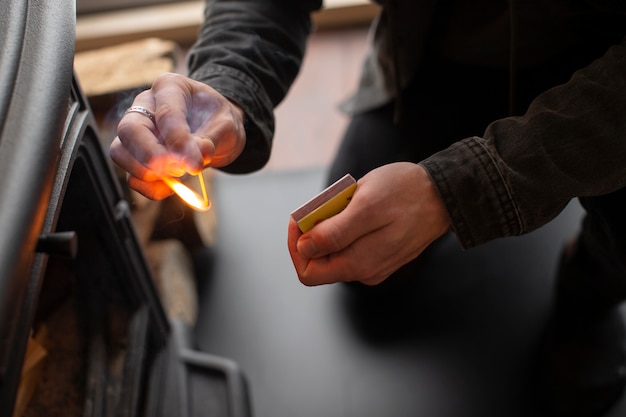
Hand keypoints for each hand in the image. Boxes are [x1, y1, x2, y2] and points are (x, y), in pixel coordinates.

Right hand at [110, 73, 245, 198]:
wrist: (217, 132)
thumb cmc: (219, 121)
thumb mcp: (227, 124)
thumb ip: (212, 139)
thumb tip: (196, 156)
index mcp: (169, 87)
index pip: (166, 113)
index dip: (178, 141)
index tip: (194, 163)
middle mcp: (145, 106)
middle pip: (129, 130)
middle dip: (152, 155)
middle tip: (180, 169)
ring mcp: (136, 132)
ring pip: (120, 152)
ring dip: (148, 172)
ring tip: (180, 174)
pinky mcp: (137, 157)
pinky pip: (132, 177)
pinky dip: (150, 188)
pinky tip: (173, 186)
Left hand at [287, 162, 450, 285]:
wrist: (444, 194)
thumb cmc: (406, 193)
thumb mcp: (366, 205)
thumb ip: (334, 233)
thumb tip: (305, 249)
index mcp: (359, 264)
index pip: (308, 271)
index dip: (297, 245)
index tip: (301, 217)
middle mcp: (365, 272)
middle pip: (319, 263)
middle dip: (313, 235)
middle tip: (322, 206)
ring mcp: (374, 266)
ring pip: (334, 254)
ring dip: (329, 230)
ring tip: (344, 204)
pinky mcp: (381, 256)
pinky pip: (350, 248)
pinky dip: (344, 230)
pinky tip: (357, 211)